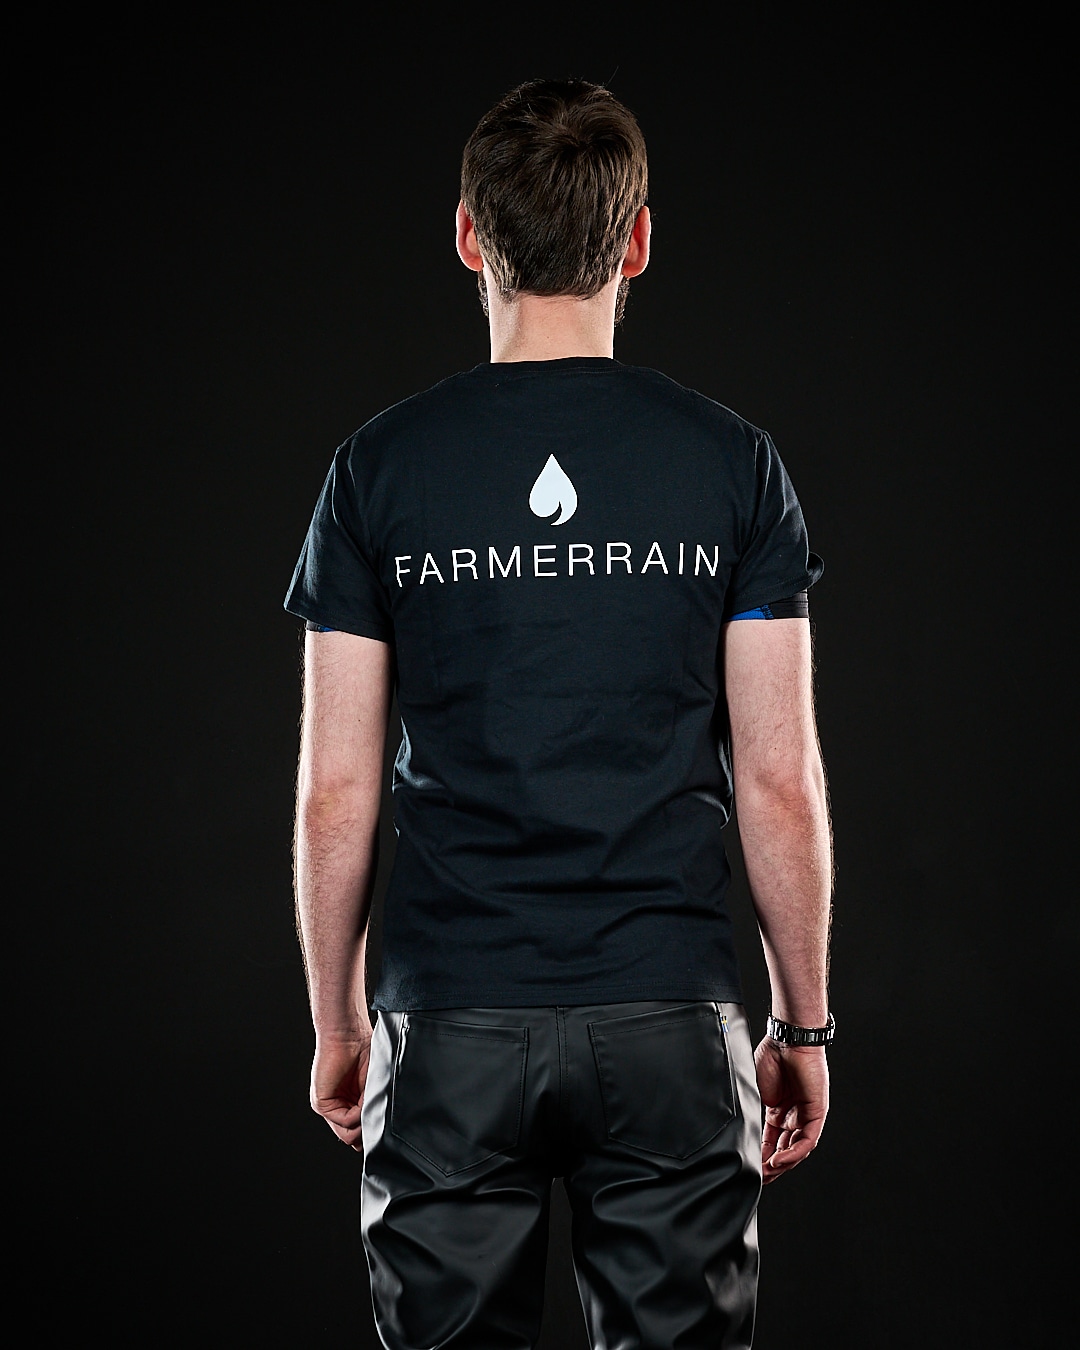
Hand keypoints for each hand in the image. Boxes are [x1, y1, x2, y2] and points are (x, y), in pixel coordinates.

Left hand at [310, 1030, 372, 1152]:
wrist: (348, 1034)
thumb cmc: (363, 1051)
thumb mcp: (372, 1085)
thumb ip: (370, 1107)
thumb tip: (376, 1132)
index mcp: (350, 1103)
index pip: (359, 1131)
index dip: (372, 1130)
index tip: (384, 1124)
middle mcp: (338, 1107)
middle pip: (353, 1137)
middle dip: (368, 1131)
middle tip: (378, 1116)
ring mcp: (329, 1106)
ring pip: (348, 1134)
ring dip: (364, 1122)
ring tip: (372, 1104)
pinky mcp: (322, 1103)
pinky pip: (344, 1121)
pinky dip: (358, 1113)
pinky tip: (364, 1099)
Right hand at [754, 1038, 828, 1183]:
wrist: (787, 1039)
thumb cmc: (771, 1056)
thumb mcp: (756, 1090)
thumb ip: (753, 1111)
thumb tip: (741, 1133)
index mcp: (778, 1110)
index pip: (770, 1141)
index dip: (760, 1156)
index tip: (749, 1169)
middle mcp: (794, 1116)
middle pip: (784, 1149)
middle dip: (771, 1167)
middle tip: (759, 1179)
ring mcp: (806, 1115)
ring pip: (797, 1149)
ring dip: (782, 1164)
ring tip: (766, 1174)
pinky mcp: (817, 1113)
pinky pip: (807, 1141)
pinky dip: (793, 1153)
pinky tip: (778, 1161)